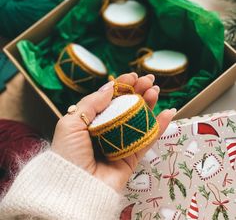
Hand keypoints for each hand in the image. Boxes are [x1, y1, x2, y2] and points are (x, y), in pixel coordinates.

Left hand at [51, 73, 175, 191]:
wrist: (74, 188)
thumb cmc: (67, 154)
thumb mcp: (71, 123)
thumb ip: (92, 103)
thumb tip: (110, 86)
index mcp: (91, 121)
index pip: (109, 99)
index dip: (121, 85)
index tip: (132, 76)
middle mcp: (106, 130)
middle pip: (126, 106)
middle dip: (138, 91)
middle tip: (149, 80)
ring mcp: (120, 143)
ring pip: (139, 119)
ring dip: (149, 104)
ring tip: (155, 91)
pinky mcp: (132, 157)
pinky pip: (149, 139)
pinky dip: (160, 126)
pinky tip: (169, 112)